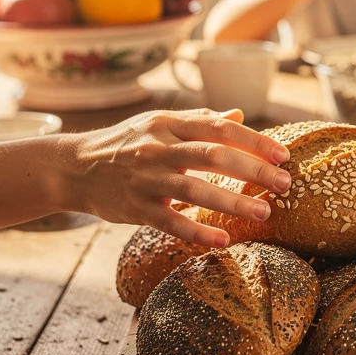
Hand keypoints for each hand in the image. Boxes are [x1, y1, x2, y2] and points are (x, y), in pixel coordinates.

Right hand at [61, 109, 291, 248]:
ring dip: (232, 202)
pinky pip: (169, 221)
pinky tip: (223, 240)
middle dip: (253, 170)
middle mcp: (158, 147)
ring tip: (264, 214)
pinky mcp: (135, 208)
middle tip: (283, 184)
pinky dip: (197, 231)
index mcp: (169, 123)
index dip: (253, 141)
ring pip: (194, 189)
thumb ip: (199, 120)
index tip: (282, 155)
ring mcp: (146, 178)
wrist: (72, 167)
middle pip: (213, 156)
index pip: (219, 128)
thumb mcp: (158, 122)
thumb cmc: (125, 143)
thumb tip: (240, 114)